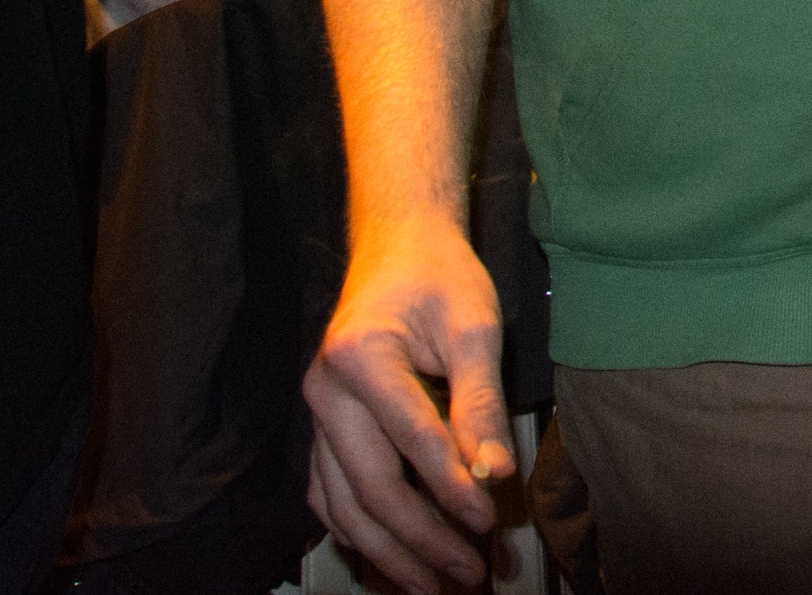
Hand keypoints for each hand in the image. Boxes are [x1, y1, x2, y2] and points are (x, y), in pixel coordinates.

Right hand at [304, 218, 512, 590]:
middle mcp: (325, 392)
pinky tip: (394, 560)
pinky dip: (360, 535)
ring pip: (343, 504)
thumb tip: (495, 473)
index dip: (450, 488)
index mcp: (361, 357)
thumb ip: (480, 401)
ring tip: (435, 585)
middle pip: (370, 485)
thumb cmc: (440, 280)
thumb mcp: (474, 328)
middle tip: (469, 574)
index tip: (488, 523)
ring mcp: (317, 415)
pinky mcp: (323, 431)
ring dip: (390, 552)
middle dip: (422, 538)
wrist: (398, 250)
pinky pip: (330, 496)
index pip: (411, 440)